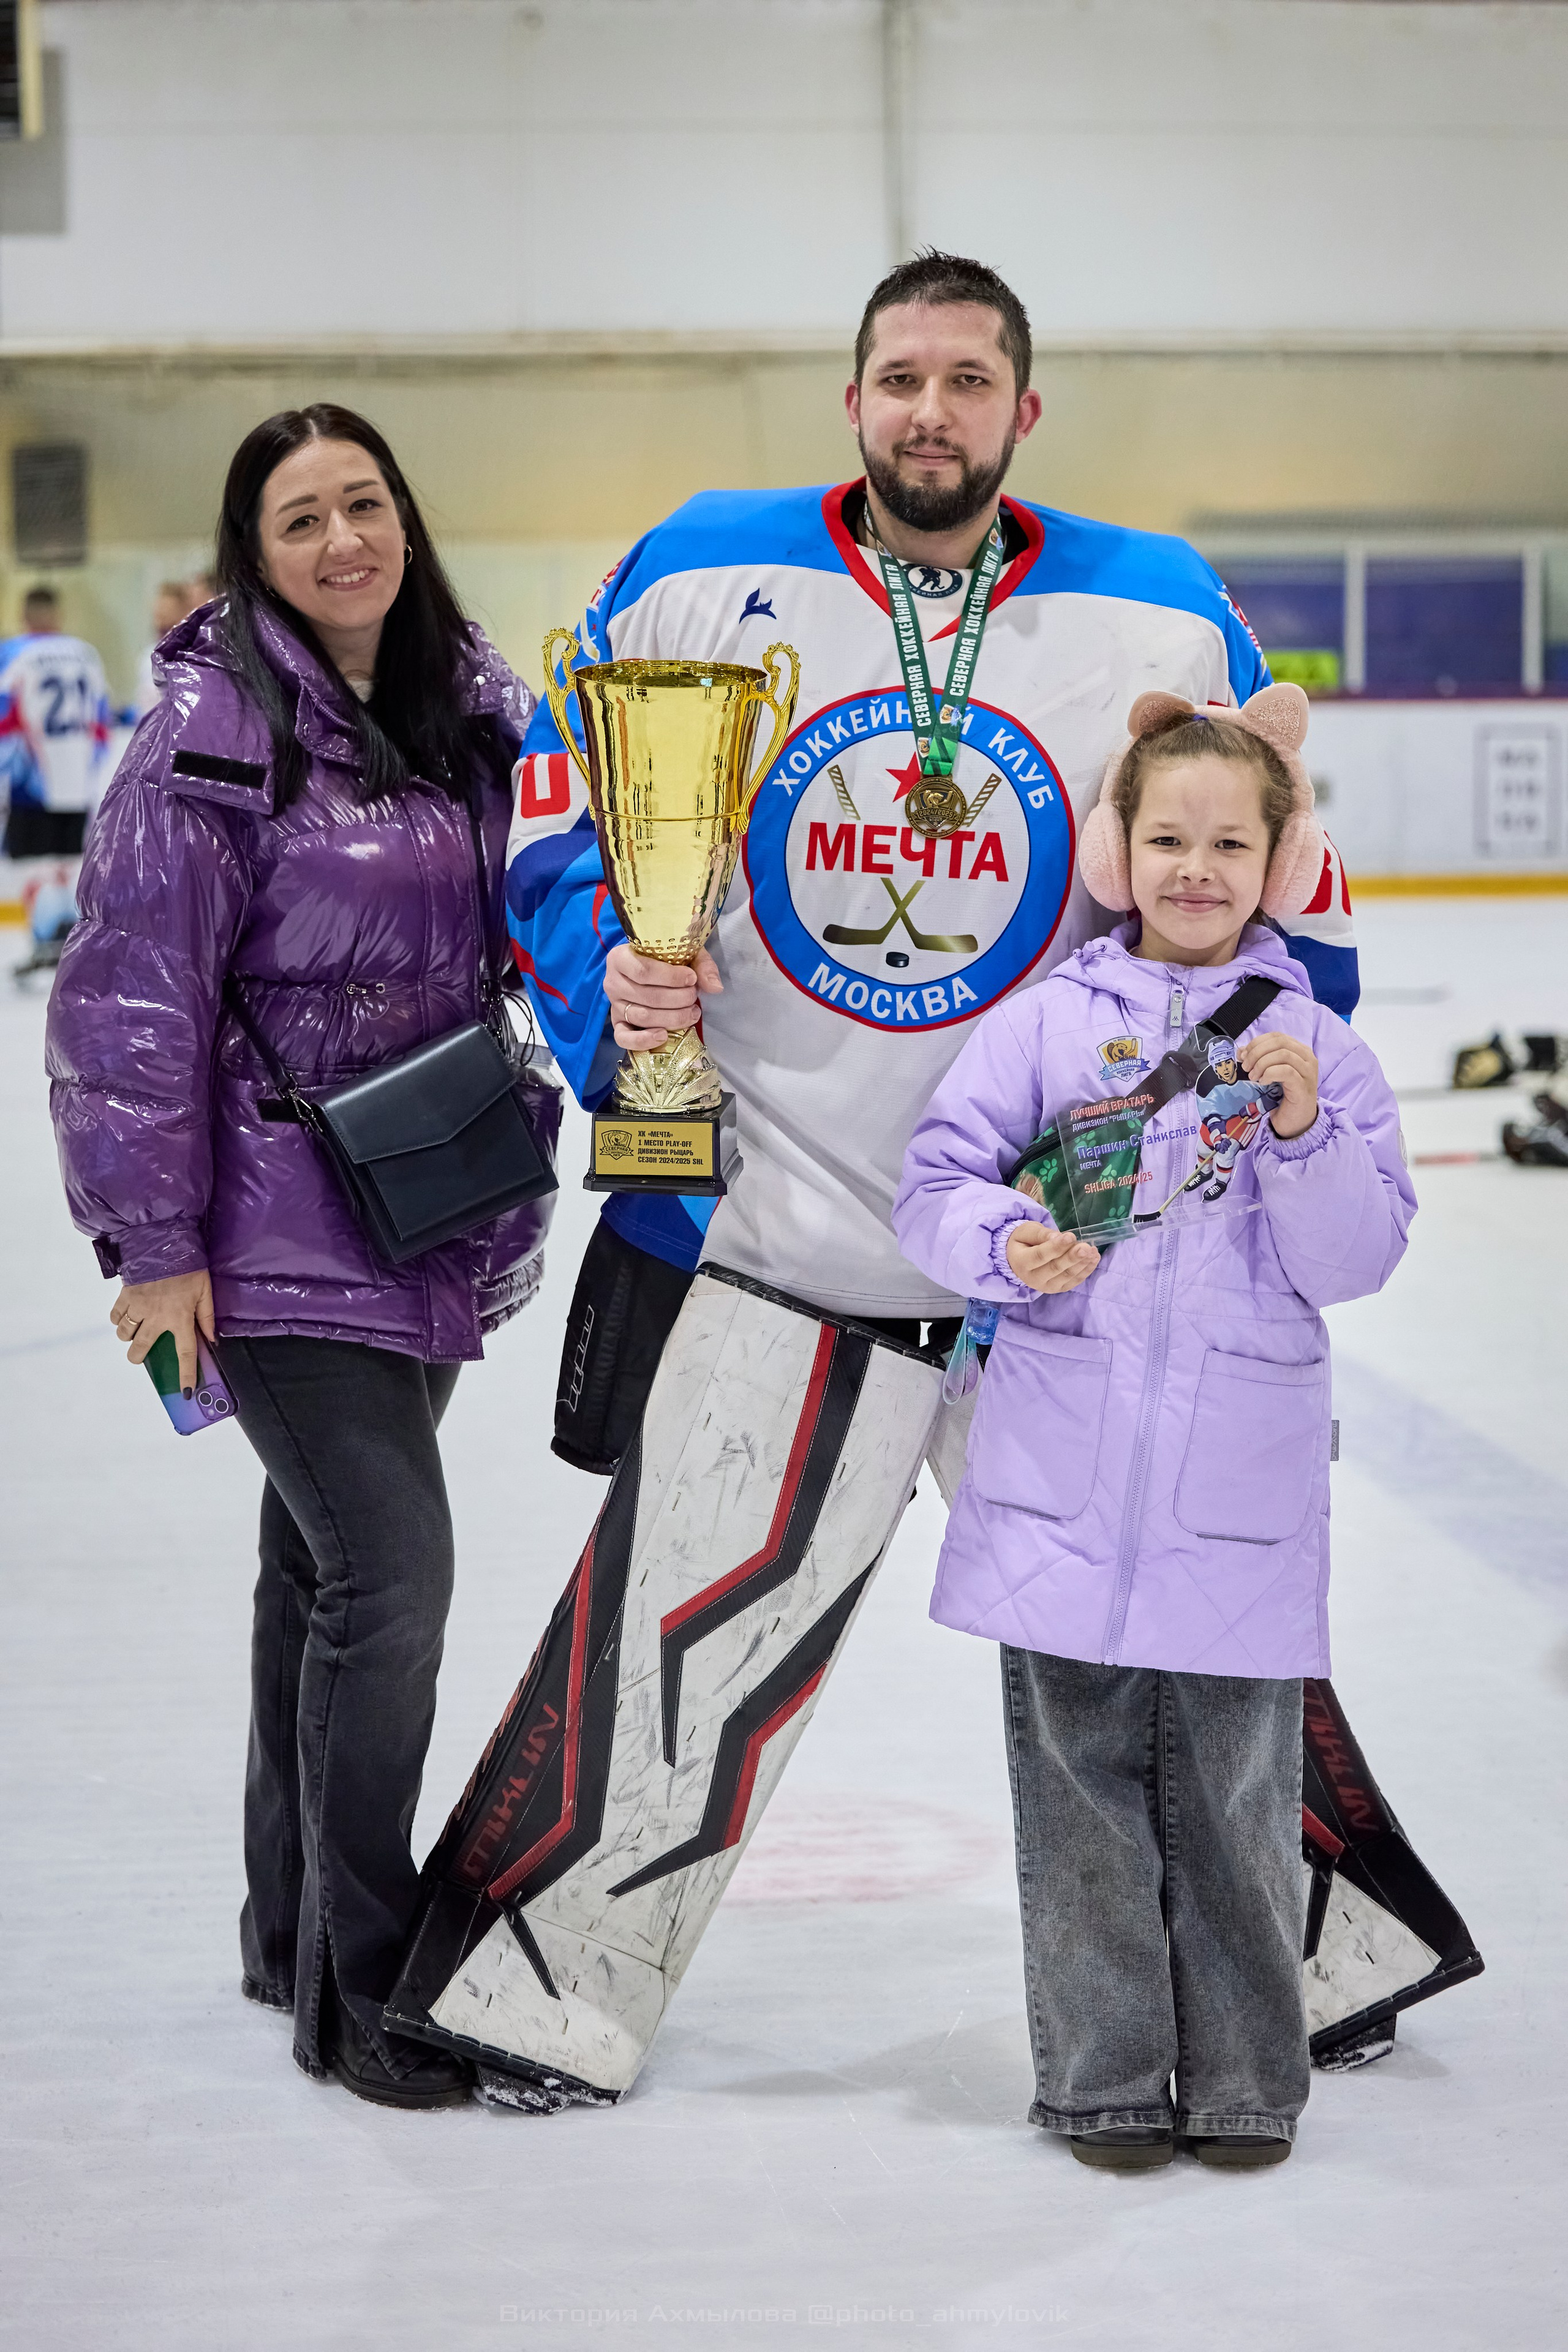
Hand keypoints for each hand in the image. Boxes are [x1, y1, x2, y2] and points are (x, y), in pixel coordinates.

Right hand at [110, 1269, 215, 1394]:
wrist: (164, 1242)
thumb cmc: (189, 1266)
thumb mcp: (205, 1290)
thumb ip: (207, 1316)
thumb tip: (211, 1338)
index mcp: (180, 1317)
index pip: (185, 1353)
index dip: (186, 1374)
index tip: (185, 1391)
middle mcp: (157, 1317)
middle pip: (141, 1348)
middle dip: (138, 1356)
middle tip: (140, 1354)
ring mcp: (138, 1307)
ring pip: (125, 1334)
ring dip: (128, 1336)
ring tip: (134, 1331)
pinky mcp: (125, 1295)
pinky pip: (115, 1316)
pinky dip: (118, 1319)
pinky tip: (125, 1316)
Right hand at [603, 941, 722, 1050]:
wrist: (648, 968)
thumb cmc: (665, 960)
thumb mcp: (683, 953)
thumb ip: (701, 965)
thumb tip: (715, 987)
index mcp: (620, 958)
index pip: (644, 971)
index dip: (671, 978)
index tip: (692, 979)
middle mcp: (612, 982)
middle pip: (647, 996)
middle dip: (677, 999)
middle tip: (694, 997)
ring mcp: (614, 1005)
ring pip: (642, 1017)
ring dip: (671, 1018)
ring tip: (692, 1013)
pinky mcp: (617, 1024)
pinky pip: (624, 1038)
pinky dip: (643, 1040)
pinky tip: (663, 1035)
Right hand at [1005, 1222, 1100, 1294]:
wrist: (1020, 1259)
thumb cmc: (1024, 1242)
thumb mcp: (1027, 1232)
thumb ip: (1041, 1234)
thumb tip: (1058, 1237)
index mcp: (1021, 1262)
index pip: (1040, 1256)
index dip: (1056, 1247)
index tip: (1070, 1236)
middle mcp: (1033, 1279)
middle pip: (1055, 1268)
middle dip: (1072, 1257)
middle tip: (1086, 1247)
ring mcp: (1047, 1286)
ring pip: (1067, 1276)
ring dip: (1082, 1263)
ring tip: (1092, 1251)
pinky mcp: (1059, 1288)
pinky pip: (1075, 1281)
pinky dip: (1086, 1270)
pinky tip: (1095, 1258)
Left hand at [1239, 1031, 1319, 1139]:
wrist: (1296, 1122)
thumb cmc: (1283, 1098)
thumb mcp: (1269, 1074)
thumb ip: (1259, 1060)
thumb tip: (1241, 1051)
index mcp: (1300, 1051)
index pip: (1277, 1036)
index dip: (1257, 1042)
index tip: (1243, 1055)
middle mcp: (1307, 1058)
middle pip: (1279, 1043)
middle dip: (1257, 1052)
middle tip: (1246, 1067)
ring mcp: (1308, 1072)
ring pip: (1283, 1055)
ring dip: (1262, 1064)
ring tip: (1253, 1077)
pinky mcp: (1304, 1086)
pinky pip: (1286, 1071)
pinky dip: (1270, 1073)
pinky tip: (1263, 1082)